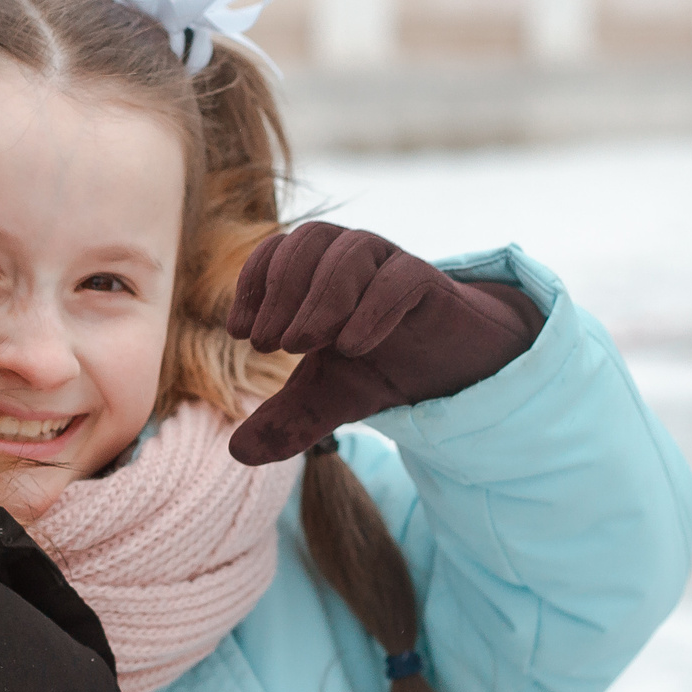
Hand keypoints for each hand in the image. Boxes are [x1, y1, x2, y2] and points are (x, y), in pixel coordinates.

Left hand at [225, 224, 543, 465]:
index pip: (277, 250)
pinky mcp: (431, 284)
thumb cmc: (381, 366)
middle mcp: (352, 258)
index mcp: (319, 272)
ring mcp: (392, 266)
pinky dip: (371, 309)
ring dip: (317, 298)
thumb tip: (238, 452)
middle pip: (309, 239)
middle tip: (266, 344)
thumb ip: (285, 420)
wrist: (453, 371)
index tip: (239, 333)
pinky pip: (400, 278)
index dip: (253, 284)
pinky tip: (351, 347)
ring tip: (297, 347)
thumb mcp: (327, 398)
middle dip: (280, 291)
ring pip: (351, 250)